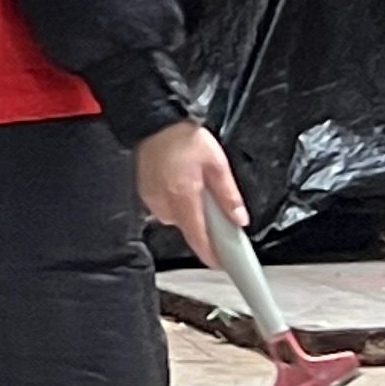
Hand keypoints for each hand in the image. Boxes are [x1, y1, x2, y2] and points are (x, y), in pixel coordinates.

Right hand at [136, 120, 245, 265]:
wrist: (154, 121)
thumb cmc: (182, 137)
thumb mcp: (217, 163)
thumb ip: (228, 195)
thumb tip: (238, 218)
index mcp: (184, 197)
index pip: (198, 238)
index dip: (211, 255)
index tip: (222, 263)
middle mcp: (164, 203)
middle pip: (190, 228)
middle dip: (205, 222)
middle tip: (215, 203)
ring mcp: (152, 199)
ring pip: (178, 218)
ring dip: (191, 210)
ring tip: (195, 185)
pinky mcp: (146, 194)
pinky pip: (167, 208)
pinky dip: (178, 201)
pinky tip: (181, 182)